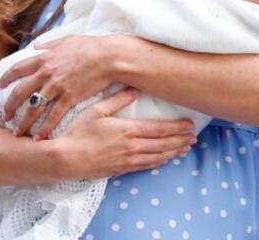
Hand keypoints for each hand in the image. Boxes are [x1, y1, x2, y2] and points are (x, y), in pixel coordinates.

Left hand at [0, 34, 117, 138]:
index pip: (17, 69)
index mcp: (44, 58)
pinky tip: (39, 138)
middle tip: (4, 116)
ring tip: (17, 133)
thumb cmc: (91, 46)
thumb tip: (35, 45)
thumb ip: (49, 44)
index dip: (5, 78)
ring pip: (33, 108)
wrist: (109, 57)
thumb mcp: (66, 40)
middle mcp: (46, 73)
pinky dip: (44, 129)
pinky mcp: (69, 98)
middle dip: (8, 107)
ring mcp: (56, 87)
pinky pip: (52, 117)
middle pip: (19, 93)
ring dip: (23, 122)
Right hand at [54, 88, 197, 178]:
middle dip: (180, 140)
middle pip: (163, 144)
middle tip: (194, 138)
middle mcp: (132, 146)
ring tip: (185, 148)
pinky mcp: (121, 170)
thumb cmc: (78, 132)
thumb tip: (134, 88)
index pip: (160, 129)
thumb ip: (117, 99)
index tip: (191, 125)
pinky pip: (146, 166)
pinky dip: (159, 162)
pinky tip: (164, 159)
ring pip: (157, 157)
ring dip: (173, 152)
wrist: (65, 159)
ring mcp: (127, 160)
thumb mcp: (96, 110)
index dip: (177, 127)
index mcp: (128, 130)